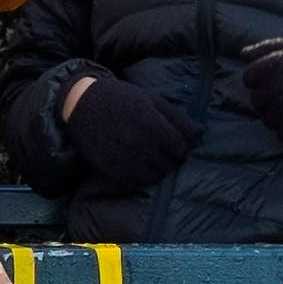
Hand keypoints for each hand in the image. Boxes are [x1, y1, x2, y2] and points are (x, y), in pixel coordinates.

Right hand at [57, 70, 196, 189]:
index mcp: (153, 125)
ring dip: (154, 170)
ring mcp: (124, 159)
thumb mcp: (152, 100)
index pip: (181, 149)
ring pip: (152, 178)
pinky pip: (132, 184)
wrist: (82, 103)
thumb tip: (200, 134)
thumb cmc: (122, 99)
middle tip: (159, 151)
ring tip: (147, 159)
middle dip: (168, 159)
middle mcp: (140, 144)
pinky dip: (136, 178)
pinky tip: (133, 166)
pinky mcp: (109, 169)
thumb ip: (177, 118)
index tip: (173, 143)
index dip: (180, 147)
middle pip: (168, 165)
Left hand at [238, 32, 282, 144]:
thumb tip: (242, 54)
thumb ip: (268, 47)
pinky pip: (281, 134)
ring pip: (267, 119)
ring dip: (276, 115)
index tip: (273, 80)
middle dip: (267, 98)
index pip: (249, 78)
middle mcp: (277, 87)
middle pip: (256, 100)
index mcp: (274, 64)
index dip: (260, 79)